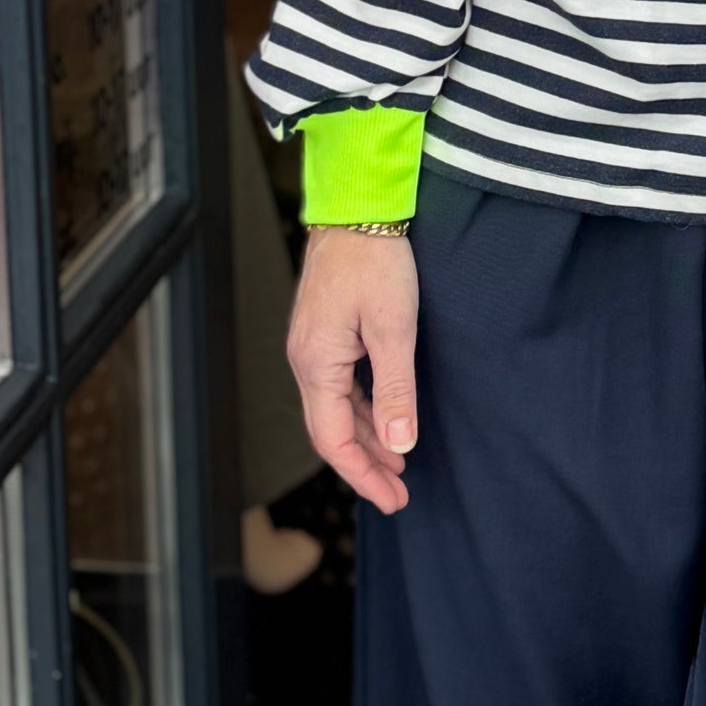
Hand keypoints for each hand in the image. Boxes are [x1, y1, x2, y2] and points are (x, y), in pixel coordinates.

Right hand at [288, 227, 419, 515]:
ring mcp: (312, 346)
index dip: (364, 475)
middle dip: (366, 465)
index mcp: (316, 365)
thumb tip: (400, 444)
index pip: (334, 441)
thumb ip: (396, 389)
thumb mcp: (394, 327)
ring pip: (336, 409)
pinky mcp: (323, 331)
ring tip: (398, 462)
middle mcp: (305, 361)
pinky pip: (339, 385)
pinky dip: (363, 408)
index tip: (394, 499)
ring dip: (367, 437)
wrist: (356, 206)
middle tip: (400, 493)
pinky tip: (386, 416)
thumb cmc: (376, 260)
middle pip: (332, 431)